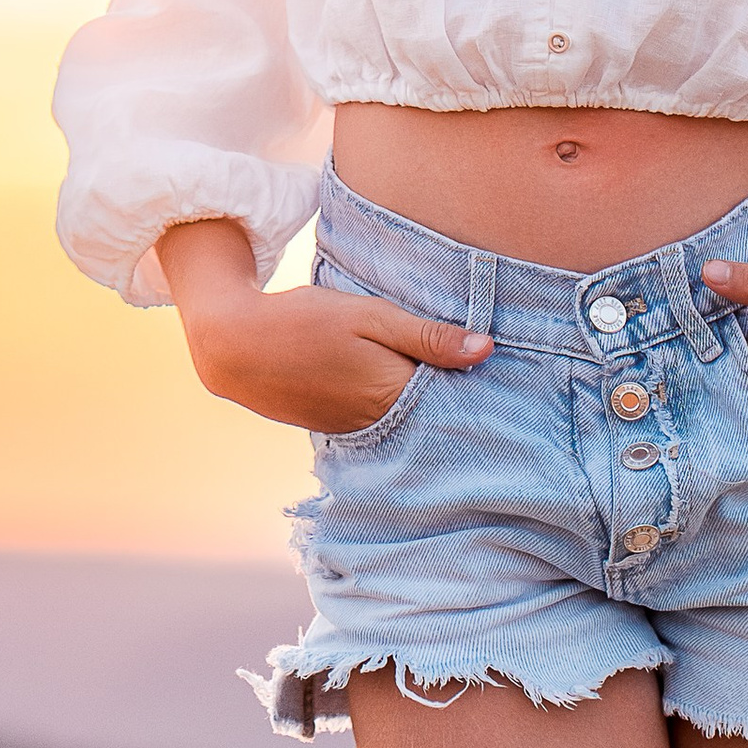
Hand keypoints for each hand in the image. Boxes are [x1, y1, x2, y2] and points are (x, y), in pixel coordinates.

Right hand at [157, 217, 493, 435]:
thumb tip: (488, 350)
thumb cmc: (306, 321)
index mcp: (394, 395)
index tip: (511, 383)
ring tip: (456, 387)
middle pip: (437, 419)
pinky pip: (385, 424)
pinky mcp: (340, 429)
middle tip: (493, 384)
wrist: (236, 347)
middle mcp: (381, 424)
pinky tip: (406, 390)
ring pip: (412, 424)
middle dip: (461, 403)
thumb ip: (427, 336)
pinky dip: (400, 411)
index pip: (457, 405)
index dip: (484, 395)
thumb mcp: (370, 315)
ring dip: (430, 407)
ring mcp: (358, 431)